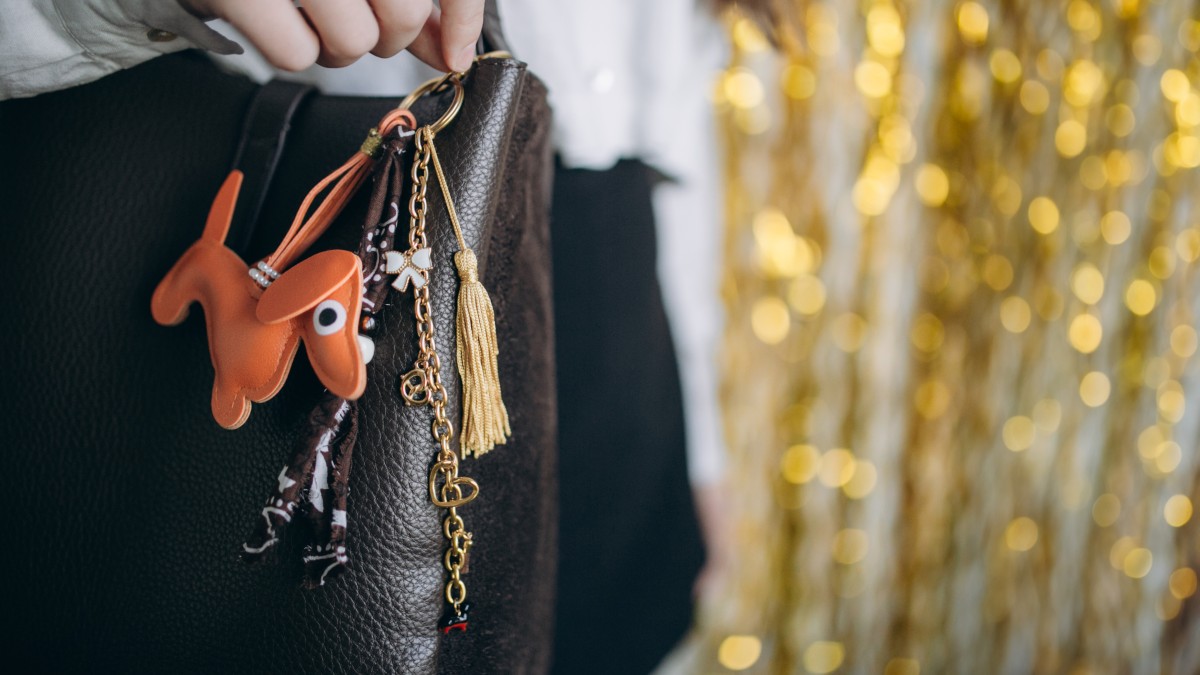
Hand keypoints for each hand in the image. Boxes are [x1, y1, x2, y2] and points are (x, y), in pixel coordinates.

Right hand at [178, 0, 484, 72]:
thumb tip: (454, 51)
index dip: (463, 15)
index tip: (455, 53)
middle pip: (405, 14)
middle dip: (390, 36)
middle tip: (362, 20)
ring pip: (354, 40)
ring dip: (340, 45)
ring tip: (314, 13)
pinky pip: (297, 54)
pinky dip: (293, 49)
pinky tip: (281, 18)